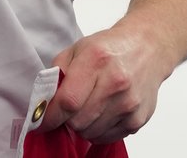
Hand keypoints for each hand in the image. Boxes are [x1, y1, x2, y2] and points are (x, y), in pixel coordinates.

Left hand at [40, 27, 170, 143]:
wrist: (147, 49)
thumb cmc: (109, 49)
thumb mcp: (77, 49)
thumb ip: (58, 73)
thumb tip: (44, 102)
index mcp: (96, 60)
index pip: (68, 100)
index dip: (50, 116)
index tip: (39, 121)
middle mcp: (115, 82)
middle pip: (78, 121)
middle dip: (66, 119)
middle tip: (69, 108)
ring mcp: (129, 103)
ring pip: (91, 132)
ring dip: (82, 126)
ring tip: (87, 107)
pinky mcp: (138, 119)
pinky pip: (107, 137)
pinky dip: (98, 130)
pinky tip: (101, 113)